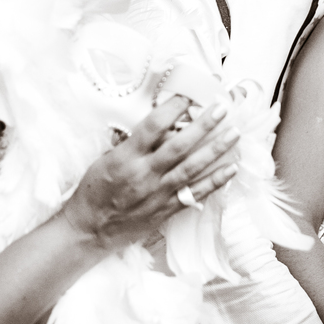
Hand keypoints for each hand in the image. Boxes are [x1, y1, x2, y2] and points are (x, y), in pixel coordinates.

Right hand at [60, 95, 239, 251]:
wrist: (90, 229)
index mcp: (125, 157)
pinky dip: (215, 181)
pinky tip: (231, 169)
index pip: (152, 126)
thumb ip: (131, 143)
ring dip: (215, 150)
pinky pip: (195, 194)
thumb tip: (157, 123)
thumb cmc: (95, 191)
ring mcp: (157, 193)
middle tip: (221, 108)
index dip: (172, 108)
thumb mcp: (105, 159)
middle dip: (203, 125)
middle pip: (179, 146)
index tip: (188, 95)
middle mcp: (144, 174)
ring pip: (192, 168)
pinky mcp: (166, 209)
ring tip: (233, 133)